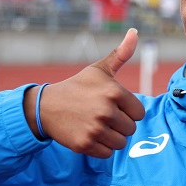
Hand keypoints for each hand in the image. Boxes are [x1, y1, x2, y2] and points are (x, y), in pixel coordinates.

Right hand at [25, 29, 145, 157]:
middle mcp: (106, 110)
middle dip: (119, 125)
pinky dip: (101, 147)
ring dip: (111, 137)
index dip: (127, 111)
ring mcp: (95, 129)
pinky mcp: (85, 144)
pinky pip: (107, 153)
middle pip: (131, 129)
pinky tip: (89, 134)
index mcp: (114, 92)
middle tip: (102, 117)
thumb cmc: (77, 87)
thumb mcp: (98, 70)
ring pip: (121, 142)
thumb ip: (121, 54)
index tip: (113, 106)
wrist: (46, 107)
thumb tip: (135, 32)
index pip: (139, 113)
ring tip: (97, 126)